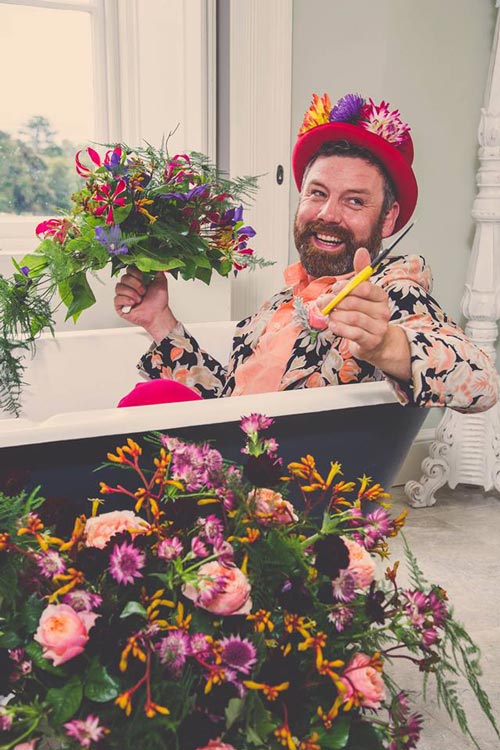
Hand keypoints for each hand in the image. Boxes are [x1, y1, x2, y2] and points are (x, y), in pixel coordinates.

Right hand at [113, 267, 177, 341]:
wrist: (158, 315)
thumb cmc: (158, 301)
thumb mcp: (161, 281)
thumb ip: (157, 269)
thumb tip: (156, 259)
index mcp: (137, 279)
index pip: (129, 269)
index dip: (135, 273)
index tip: (144, 279)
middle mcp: (129, 285)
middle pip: (124, 277)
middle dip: (135, 284)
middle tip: (143, 291)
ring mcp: (123, 295)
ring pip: (119, 287)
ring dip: (131, 293)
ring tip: (139, 299)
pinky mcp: (120, 305)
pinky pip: (117, 298)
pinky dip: (126, 300)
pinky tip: (133, 303)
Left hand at [322, 248, 410, 381]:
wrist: (375, 342)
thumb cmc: (365, 314)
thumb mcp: (363, 293)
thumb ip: (361, 274)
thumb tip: (361, 250)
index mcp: (381, 296)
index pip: (364, 287)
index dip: (345, 287)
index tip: (334, 288)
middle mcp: (383, 311)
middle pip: (355, 302)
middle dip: (335, 301)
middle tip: (324, 302)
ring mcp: (378, 328)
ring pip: (353, 318)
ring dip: (336, 315)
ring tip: (329, 315)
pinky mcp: (371, 341)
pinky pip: (353, 333)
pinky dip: (340, 328)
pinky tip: (333, 325)